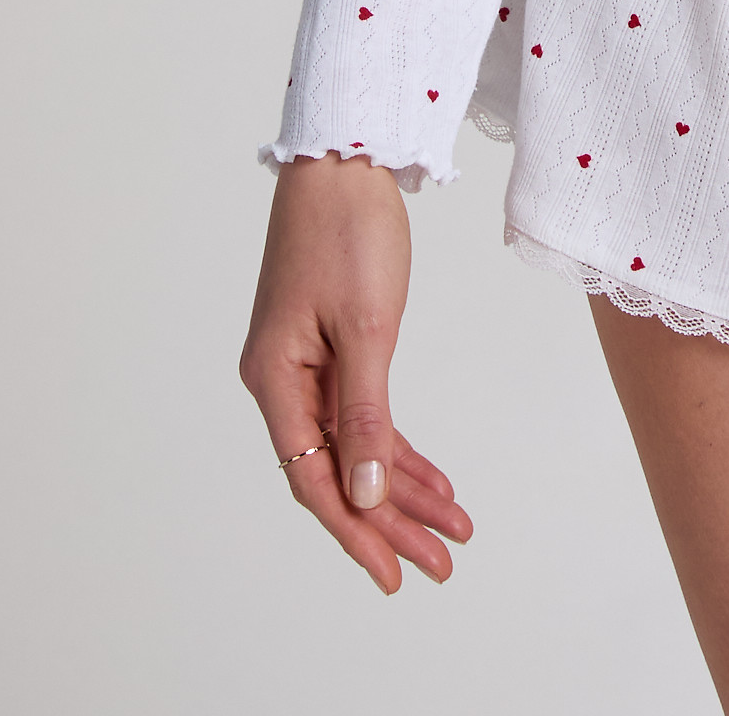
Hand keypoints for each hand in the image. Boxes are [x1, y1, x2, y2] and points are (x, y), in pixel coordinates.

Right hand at [238, 152, 473, 593]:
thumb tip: (366, 490)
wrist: (345, 155)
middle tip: (442, 562)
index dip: (358, 531)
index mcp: (276, 380)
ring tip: (452, 528)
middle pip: (338, 471)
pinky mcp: (332, 344)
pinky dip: (399, 445)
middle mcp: (283, 381)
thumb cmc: (348, 229)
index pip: (315, 479)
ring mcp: (306, 364)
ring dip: (403, 487)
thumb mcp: (367, 326)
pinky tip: (434, 478)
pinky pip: (364, 412)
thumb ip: (365, 413)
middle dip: (391, 521)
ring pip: (357, 446)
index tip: (395, 574)